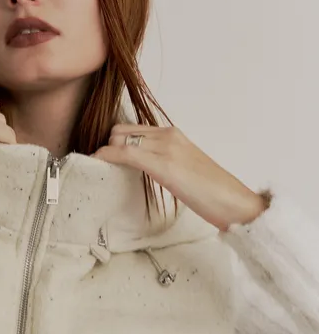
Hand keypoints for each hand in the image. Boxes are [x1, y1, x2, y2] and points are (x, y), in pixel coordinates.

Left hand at [91, 124, 266, 231]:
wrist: (237, 204)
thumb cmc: (214, 194)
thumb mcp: (184, 171)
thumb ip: (165, 164)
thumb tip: (145, 170)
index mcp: (175, 135)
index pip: (133, 129)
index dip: (114, 143)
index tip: (103, 159)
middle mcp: (169, 135)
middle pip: (121, 130)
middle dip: (105, 147)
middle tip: (98, 168)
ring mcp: (166, 147)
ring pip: (119, 139)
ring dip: (103, 152)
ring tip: (96, 170)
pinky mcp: (164, 164)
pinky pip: (124, 153)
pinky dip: (105, 157)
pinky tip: (97, 165)